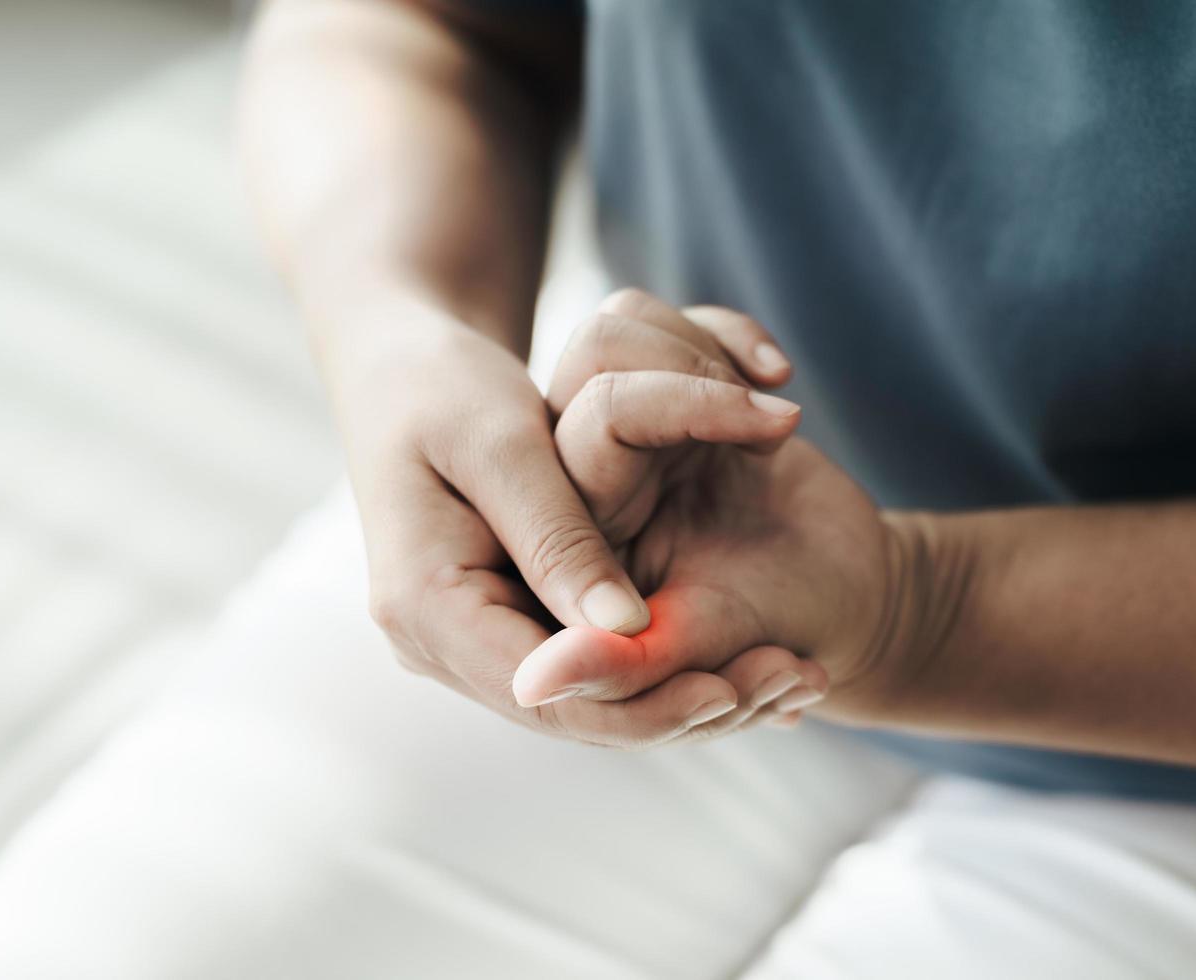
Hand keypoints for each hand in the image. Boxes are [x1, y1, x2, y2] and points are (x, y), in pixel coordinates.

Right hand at [336, 300, 796, 746]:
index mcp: (424, 607)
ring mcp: (468, 637)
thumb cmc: (444, 385)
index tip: (737, 687)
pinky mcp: (502, 618)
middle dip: (688, 707)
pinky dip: (667, 658)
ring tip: (790, 672)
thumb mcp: (502, 443)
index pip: (545, 697)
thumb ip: (559, 535)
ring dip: (690, 689)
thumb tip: (627, 628)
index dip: (645, 704)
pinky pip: (591, 658)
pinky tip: (746, 652)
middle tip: (794, 682)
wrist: (401, 366)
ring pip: (594, 695)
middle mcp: (438, 643)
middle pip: (579, 711)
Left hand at [515, 293, 901, 735]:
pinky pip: (666, 318)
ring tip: (777, 420)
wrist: (847, 593)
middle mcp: (577, 477)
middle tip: (780, 426)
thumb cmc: (775, 632)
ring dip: (711, 355)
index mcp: (565, 545)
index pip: (581, 440)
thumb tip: (532, 688)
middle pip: (594, 359)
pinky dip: (732, 334)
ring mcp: (618, 428)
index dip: (673, 412)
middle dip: (701, 382)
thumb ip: (617, 665)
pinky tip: (781, 378)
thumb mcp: (702, 649)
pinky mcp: (661, 392)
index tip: (774, 430)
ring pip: (618, 325)